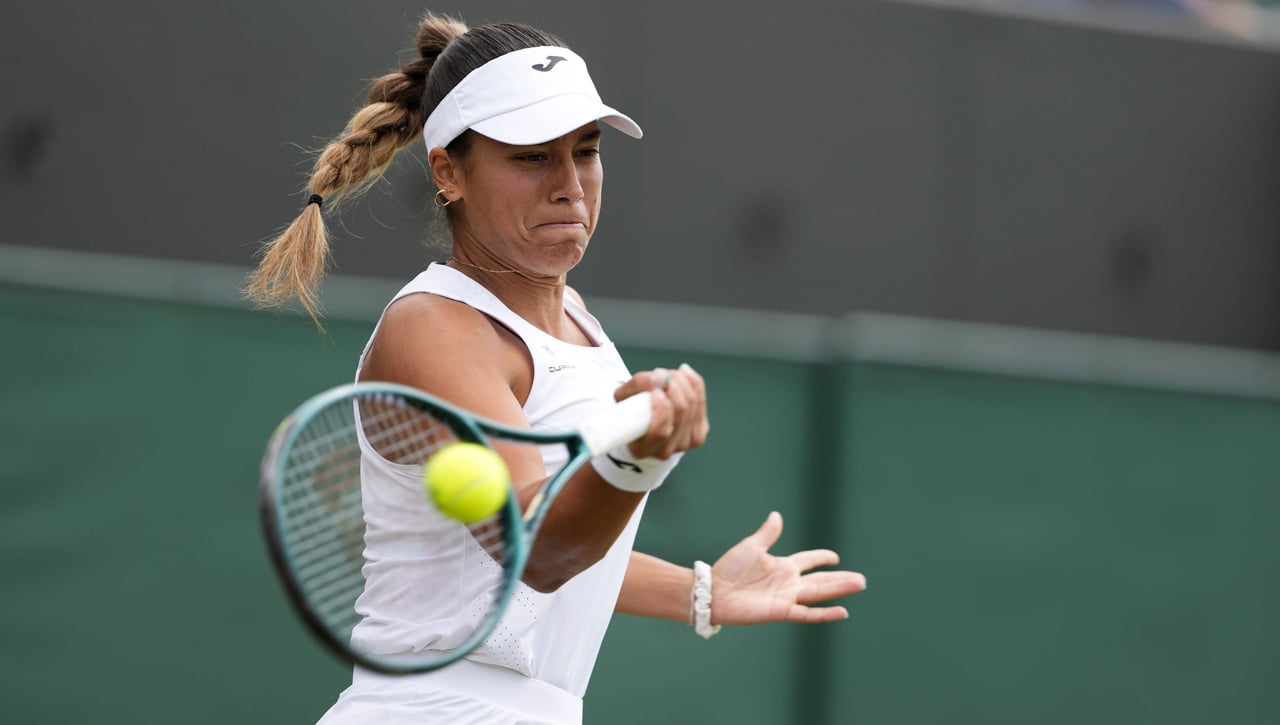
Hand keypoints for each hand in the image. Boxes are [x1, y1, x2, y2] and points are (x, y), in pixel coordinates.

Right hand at [612, 364, 709, 459]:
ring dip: (681, 381)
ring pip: (693, 404)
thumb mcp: (623, 397)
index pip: (661, 431)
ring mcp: (685, 444)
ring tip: (668, 375)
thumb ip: (638, 385)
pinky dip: (693, 383)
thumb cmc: (630, 412)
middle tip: (660, 374)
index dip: (662, 407)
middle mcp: (665, 451)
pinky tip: (683, 375)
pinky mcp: (699, 434)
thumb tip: (661, 377)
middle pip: (681, 411)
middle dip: (673, 385)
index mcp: (642, 449)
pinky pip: (702, 401)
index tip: (655, 390)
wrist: (643, 426)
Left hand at [711, 512, 865, 625]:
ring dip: (839, 590)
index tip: (835, 557)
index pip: (809, 561)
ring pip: (819, 593)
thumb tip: (777, 515)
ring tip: (859, 585)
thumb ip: (768, 534)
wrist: (715, 591)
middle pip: (821, 579)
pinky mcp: (781, 611)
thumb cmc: (730, 568)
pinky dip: (825, 613)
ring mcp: (787, 597)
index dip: (821, 558)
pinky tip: (842, 611)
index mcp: (783, 566)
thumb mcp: (752, 546)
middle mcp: (788, 582)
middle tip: (862, 579)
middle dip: (840, 579)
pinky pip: (807, 613)